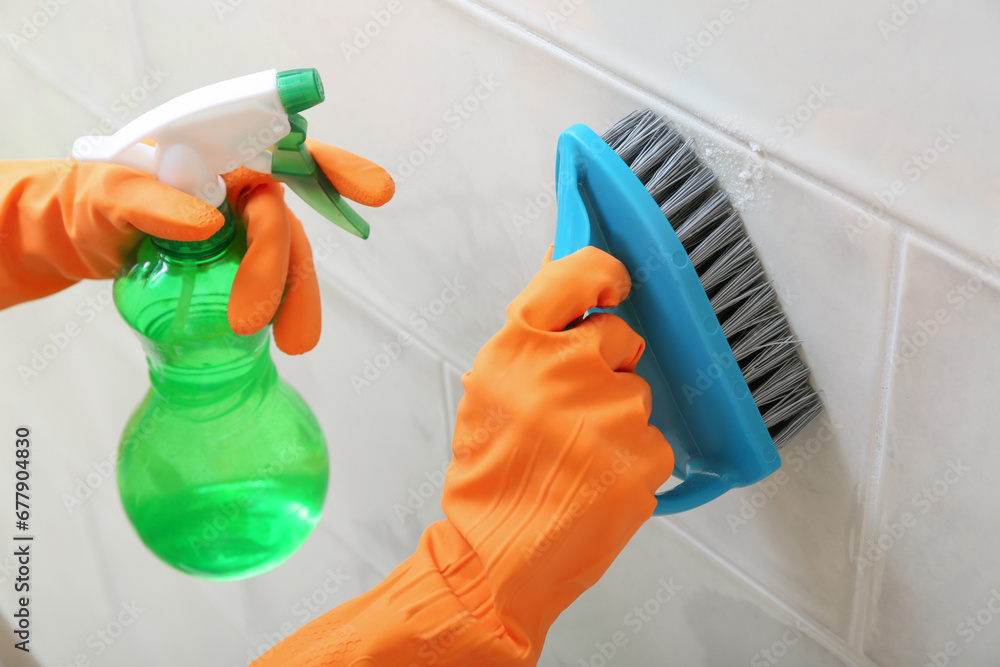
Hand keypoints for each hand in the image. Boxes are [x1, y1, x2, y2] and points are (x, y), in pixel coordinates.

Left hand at [0, 140, 393, 353]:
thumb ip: (153, 202)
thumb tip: (209, 221)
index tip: (375, 192)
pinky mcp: (239, 262)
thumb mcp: (109, 196)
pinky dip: (284, 308)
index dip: (335, 170)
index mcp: (223, 155)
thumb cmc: (93, 200)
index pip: (288, 152)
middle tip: (276, 324)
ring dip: (298, 300)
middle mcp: (244, 189)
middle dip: (295, 273)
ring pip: (288, 261)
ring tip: (296, 344)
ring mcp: (245, 228)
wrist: (82, 237)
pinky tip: (281, 336)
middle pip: (289, 224)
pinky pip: (273, 283)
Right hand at [439, 244, 674, 660]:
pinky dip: (634, 459)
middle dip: (605, 366)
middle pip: (618, 338)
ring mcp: (609, 414)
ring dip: (617, 419)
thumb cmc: (488, 480)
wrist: (497, 560)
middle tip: (572, 411)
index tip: (613, 287)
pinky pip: (654, 439)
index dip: (602, 275)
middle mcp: (564, 371)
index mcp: (517, 349)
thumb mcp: (489, 393)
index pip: (577, 275)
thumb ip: (528, 340)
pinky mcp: (643, 456)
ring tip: (578, 458)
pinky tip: (598, 481)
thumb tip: (567, 285)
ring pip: (636, 394)